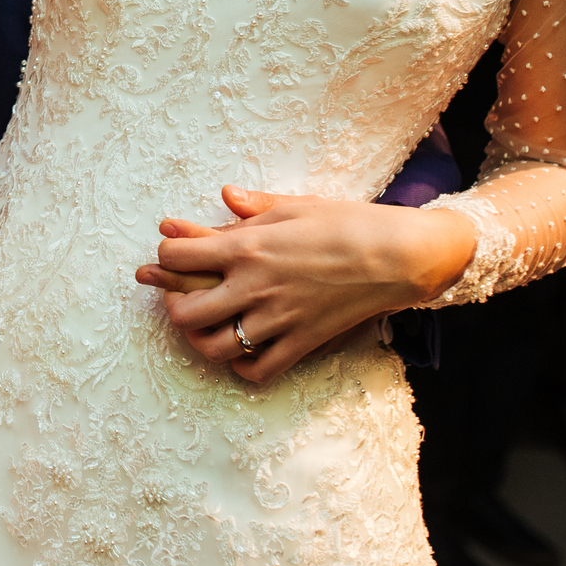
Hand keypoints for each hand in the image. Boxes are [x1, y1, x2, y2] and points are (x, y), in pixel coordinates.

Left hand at [133, 184, 475, 385]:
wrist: (398, 257)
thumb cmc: (348, 222)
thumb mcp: (296, 206)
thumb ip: (253, 208)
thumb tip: (223, 196)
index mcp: (247, 247)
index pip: (176, 257)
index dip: (166, 254)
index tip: (174, 251)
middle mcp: (255, 286)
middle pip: (185, 312)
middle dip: (173, 303)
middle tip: (180, 293)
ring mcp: (277, 319)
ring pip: (214, 346)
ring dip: (200, 337)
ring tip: (205, 323)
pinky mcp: (301, 343)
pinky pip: (256, 369)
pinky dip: (240, 364)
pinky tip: (240, 347)